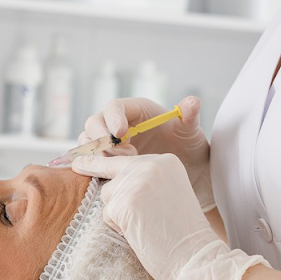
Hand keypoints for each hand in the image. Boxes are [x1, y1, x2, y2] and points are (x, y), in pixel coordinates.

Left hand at [71, 151, 266, 279]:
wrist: (195, 256)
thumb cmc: (183, 233)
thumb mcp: (169, 193)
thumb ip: (146, 182)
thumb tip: (112, 181)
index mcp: (165, 161)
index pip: (126, 159)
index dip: (107, 163)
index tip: (83, 159)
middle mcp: (150, 165)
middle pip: (112, 171)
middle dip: (98, 175)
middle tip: (76, 164)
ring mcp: (137, 182)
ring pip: (107, 195)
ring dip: (117, 213)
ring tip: (144, 225)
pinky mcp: (124, 203)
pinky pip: (107, 214)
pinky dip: (118, 228)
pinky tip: (139, 234)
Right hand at [78, 95, 214, 210]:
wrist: (186, 173)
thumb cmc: (187, 147)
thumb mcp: (190, 132)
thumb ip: (189, 117)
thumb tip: (192, 102)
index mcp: (134, 110)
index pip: (113, 107)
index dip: (112, 118)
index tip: (121, 133)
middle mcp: (117, 123)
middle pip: (94, 124)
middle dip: (103, 140)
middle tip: (126, 156)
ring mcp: (109, 143)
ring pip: (88, 143)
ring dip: (99, 156)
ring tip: (124, 167)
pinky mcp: (106, 162)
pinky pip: (89, 161)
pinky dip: (93, 168)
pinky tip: (113, 177)